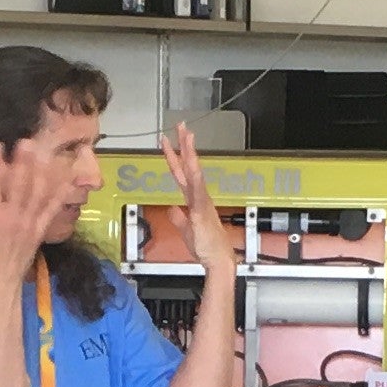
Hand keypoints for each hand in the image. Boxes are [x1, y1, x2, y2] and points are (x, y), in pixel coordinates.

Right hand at [0, 133, 80, 286]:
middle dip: (23, 162)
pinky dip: (59, 194)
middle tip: (27, 141)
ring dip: (42, 172)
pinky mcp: (40, 230)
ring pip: (38, 193)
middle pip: (20, 185)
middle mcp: (13, 218)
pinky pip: (51, 209)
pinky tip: (66, 178)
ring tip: (45, 152)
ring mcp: (29, 224)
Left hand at [161, 122, 231, 285]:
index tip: (168, 141)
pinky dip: (195, 178)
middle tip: (181, 126)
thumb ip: (178, 217)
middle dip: (184, 145)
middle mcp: (199, 197)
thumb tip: (171, 209)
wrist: (218, 260)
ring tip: (187, 136)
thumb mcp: (186, 230)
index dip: (174, 156)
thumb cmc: (206, 247)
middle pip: (188, 166)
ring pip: (194, 173)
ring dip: (190, 154)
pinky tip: (193, 167)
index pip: (181, 173)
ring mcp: (202, 202)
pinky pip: (198, 192)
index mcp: (194, 200)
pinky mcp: (203, 212)